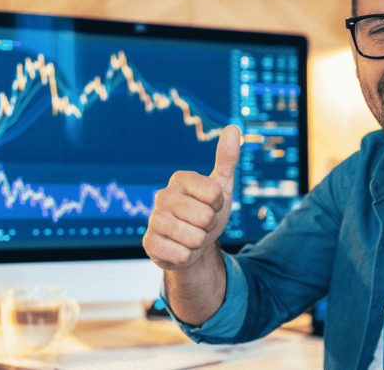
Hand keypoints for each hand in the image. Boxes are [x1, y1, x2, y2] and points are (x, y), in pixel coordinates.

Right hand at [143, 125, 240, 269]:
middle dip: (209, 226)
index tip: (212, 205)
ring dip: (199, 242)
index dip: (219, 205)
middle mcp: (163, 195)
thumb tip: (234, 128)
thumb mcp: (221, 187)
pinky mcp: (149, 243)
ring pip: (194, 238)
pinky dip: (187, 256)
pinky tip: (179, 248)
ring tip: (191, 236)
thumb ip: (227, 158)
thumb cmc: (206, 211)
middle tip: (201, 223)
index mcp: (180, 179)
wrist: (192, 244)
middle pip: (205, 217)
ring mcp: (153, 219)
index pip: (215, 194)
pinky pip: (181, 255)